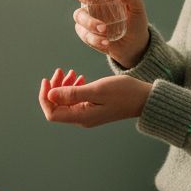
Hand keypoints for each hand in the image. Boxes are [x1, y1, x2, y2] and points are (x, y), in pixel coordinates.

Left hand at [37, 68, 151, 128]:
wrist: (144, 99)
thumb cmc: (124, 93)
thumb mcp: (97, 90)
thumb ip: (72, 94)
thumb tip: (50, 95)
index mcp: (81, 117)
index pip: (52, 113)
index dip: (45, 97)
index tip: (47, 79)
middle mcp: (82, 119)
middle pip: (57, 107)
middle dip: (55, 88)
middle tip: (61, 70)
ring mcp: (88, 115)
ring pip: (66, 102)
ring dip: (64, 86)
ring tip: (71, 72)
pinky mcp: (93, 109)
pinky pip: (76, 100)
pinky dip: (74, 87)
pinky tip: (80, 77)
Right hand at [67, 0, 149, 66]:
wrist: (133, 45)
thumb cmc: (135, 21)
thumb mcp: (138, 7)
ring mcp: (88, 15)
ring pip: (78, 14)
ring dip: (90, 22)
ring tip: (105, 30)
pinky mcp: (86, 32)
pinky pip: (83, 33)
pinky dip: (94, 38)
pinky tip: (106, 43)